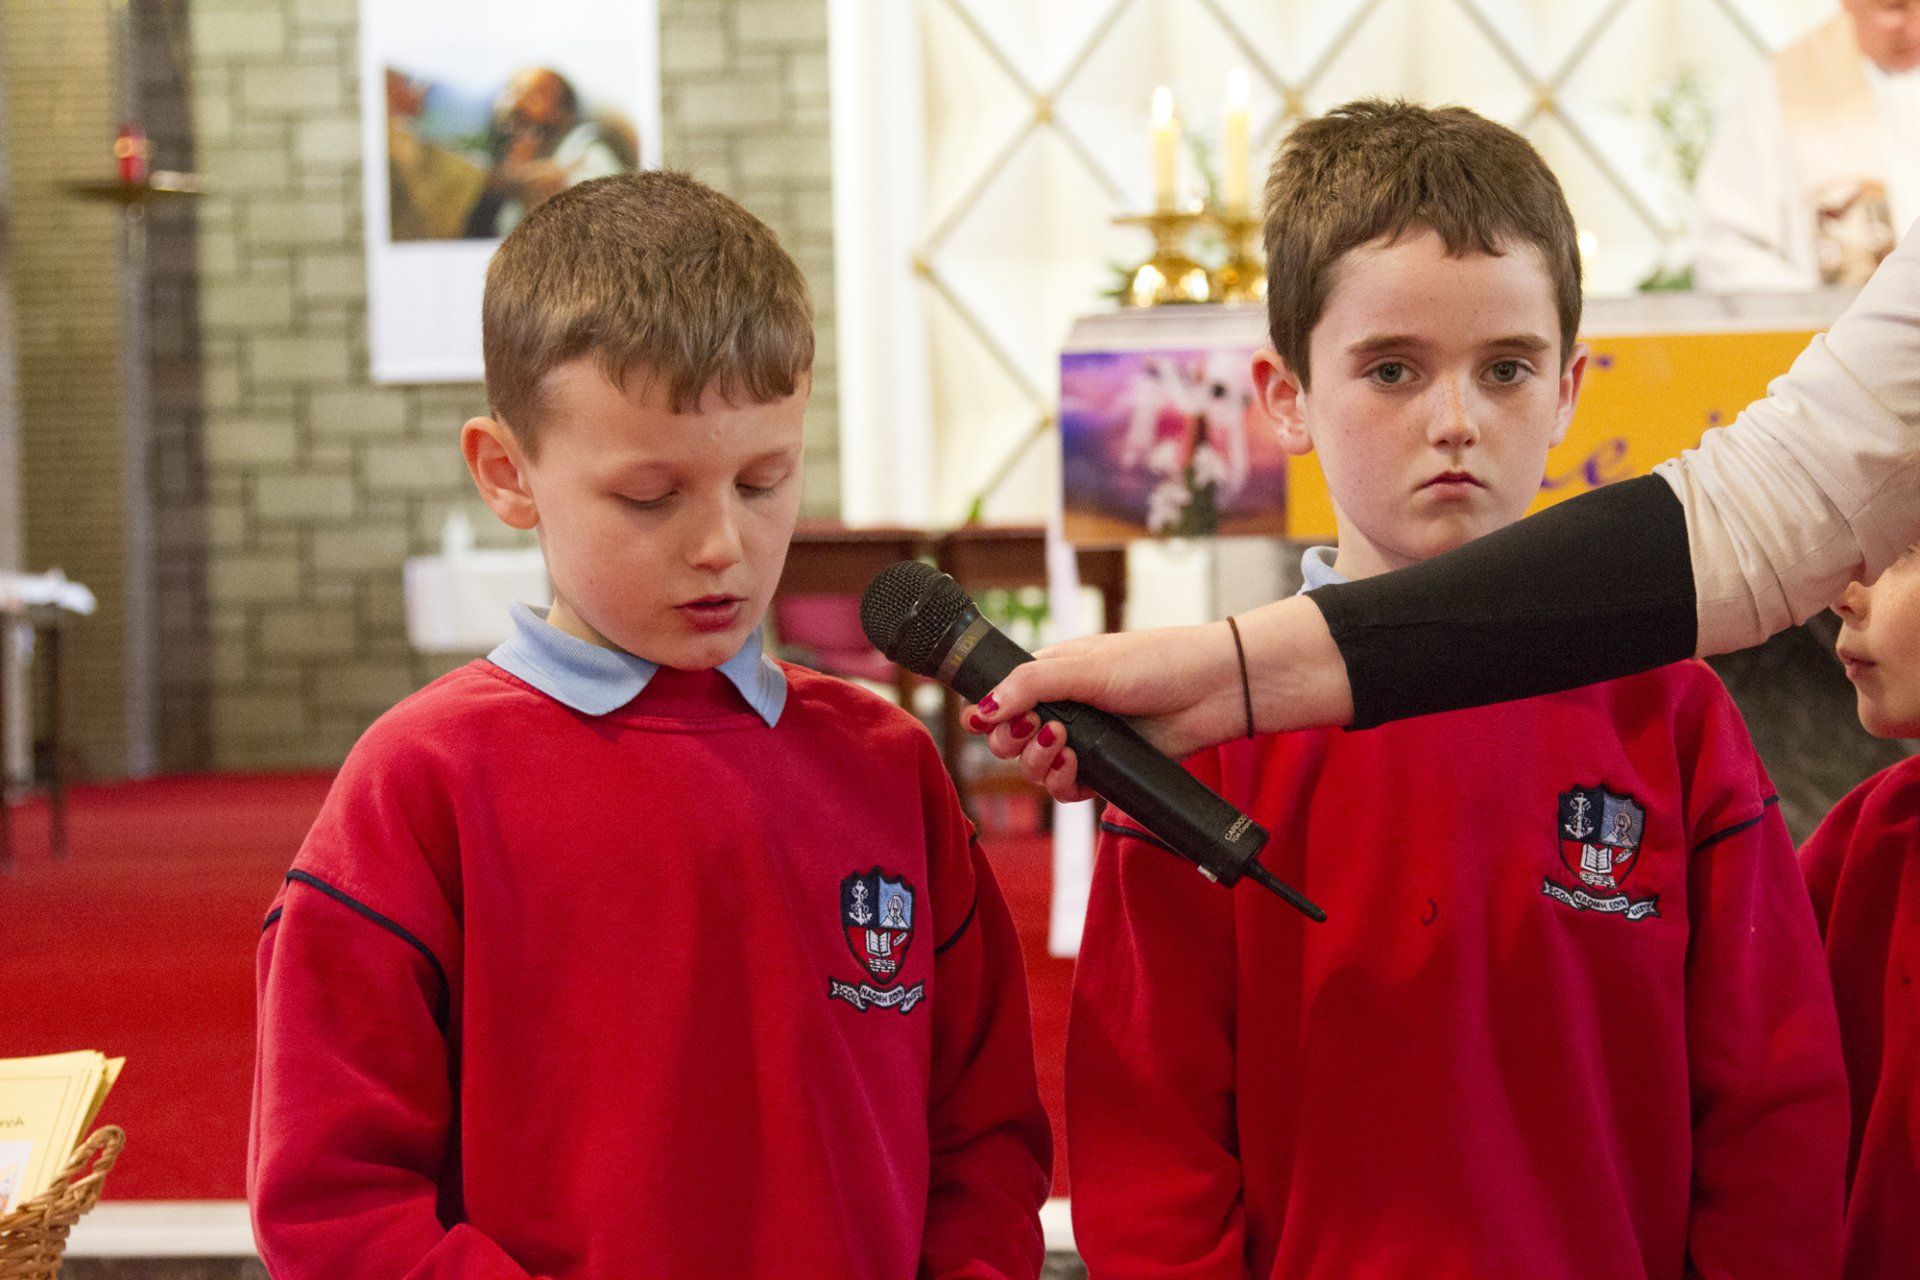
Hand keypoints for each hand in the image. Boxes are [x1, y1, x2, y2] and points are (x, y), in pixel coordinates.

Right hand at [964, 624, 1244, 803]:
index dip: (991, 717)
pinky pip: (1067, 790)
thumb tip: (980, 711)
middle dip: (1015, 744)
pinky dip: (1065, 785)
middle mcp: (1063, 710)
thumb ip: (1030, 686)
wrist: (1213, 692)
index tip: (991, 723)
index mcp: (1051, 676)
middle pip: (1012, 742)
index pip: (1001, 701)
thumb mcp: (1087, 666)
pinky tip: (1079, 768)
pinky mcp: (1106, 770)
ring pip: (1036, 770)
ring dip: (1041, 764)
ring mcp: (1085, 742)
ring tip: (1067, 746)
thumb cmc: (1157, 663)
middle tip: (1039, 731)